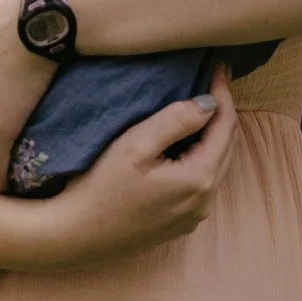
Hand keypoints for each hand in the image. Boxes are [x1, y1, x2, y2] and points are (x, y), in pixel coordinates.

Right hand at [40, 67, 238, 265]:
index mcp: (199, 179)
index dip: (223, 93)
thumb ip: (176, 120)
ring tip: (201, 104)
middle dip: (222, 111)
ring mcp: (194, 215)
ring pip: (217, 164)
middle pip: (227, 146)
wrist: (75, 235)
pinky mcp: (180, 222)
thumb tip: (209, 103)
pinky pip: (203, 181)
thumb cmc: (100, 187)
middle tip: (213, 79)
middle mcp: (204, 201)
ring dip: (213, 134)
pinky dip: (202, 155)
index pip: (225, 126)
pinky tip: (186, 140)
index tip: (218, 65)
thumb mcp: (136, 145)